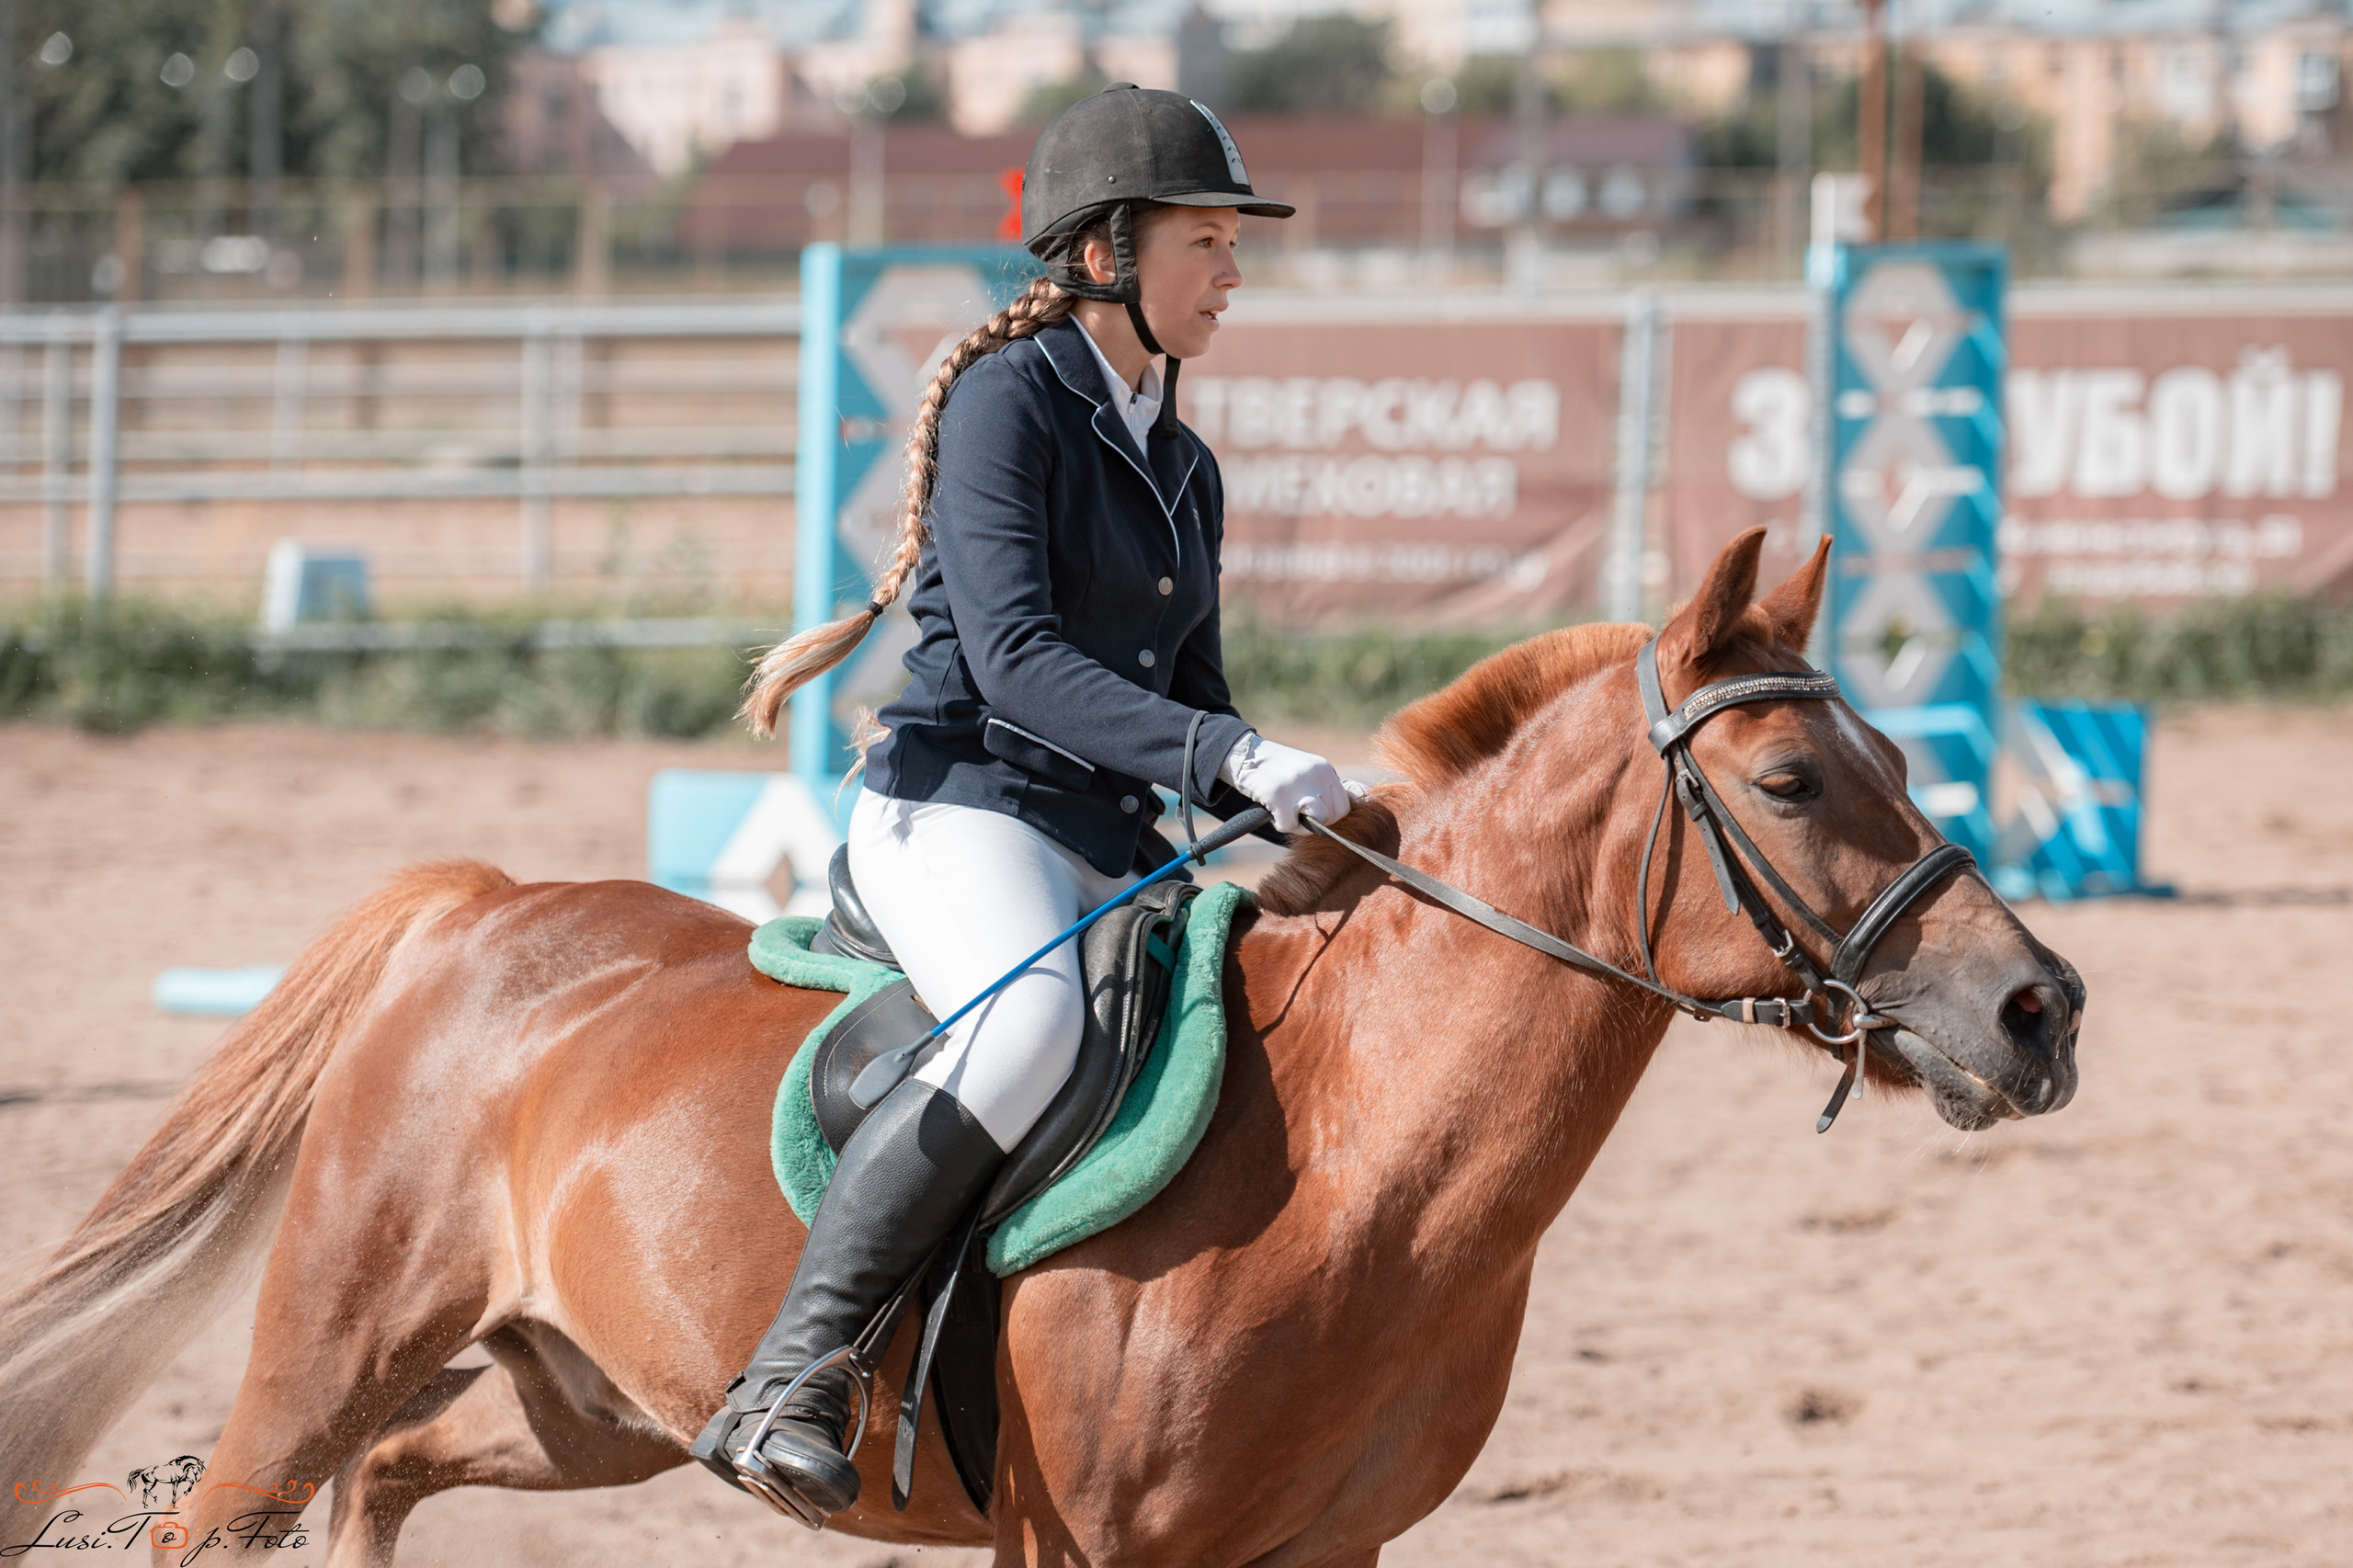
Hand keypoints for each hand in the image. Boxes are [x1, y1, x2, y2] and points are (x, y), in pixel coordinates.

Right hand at [1221, 733, 1352, 833]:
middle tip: (1296, 814)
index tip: (1313, 813)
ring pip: (1317, 822)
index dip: (1330, 815)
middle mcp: (1316, 774)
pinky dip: (1279, 824)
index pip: (1345, 805)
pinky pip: (1289, 825)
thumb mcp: (1306, 770)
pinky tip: (1272, 811)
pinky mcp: (1279, 795)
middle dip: (1316, 822)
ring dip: (1300, 825)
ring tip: (1286, 814)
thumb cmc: (1275, 768)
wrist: (1245, 755)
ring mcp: (1298, 784)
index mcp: (1325, 769)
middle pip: (1332, 816)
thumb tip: (1338, 813)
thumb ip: (1322, 788)